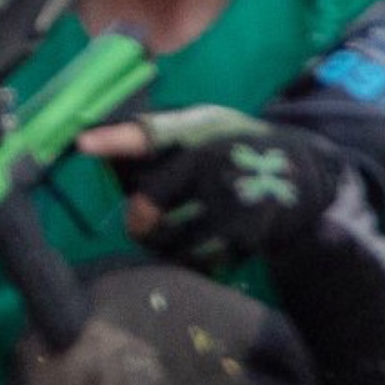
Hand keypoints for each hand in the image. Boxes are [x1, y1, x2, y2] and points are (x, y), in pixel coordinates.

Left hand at [78, 104, 349, 272]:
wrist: (302, 172)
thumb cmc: (234, 146)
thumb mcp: (203, 124)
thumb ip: (158, 135)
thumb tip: (94, 146)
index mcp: (195, 132)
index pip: (148, 135)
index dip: (114, 140)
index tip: (82, 144)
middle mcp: (209, 164)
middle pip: (145, 207)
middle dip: (138, 220)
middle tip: (143, 220)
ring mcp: (228, 201)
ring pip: (165, 240)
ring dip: (161, 243)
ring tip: (175, 233)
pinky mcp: (244, 235)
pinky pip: (194, 261)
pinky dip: (189, 260)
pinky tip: (199, 247)